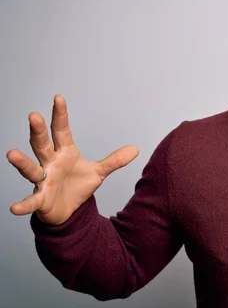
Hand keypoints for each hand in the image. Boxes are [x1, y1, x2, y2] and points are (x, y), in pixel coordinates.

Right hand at [7, 95, 138, 224]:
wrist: (68, 210)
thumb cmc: (78, 186)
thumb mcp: (98, 171)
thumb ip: (114, 160)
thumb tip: (136, 149)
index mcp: (64, 152)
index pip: (61, 130)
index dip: (60, 115)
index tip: (58, 98)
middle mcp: (50, 163)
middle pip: (42, 144)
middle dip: (37, 131)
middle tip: (33, 115)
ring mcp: (43, 180)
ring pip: (31, 169)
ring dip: (22, 162)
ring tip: (11, 154)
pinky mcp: (41, 199)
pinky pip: (32, 201)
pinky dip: (24, 204)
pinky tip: (15, 207)